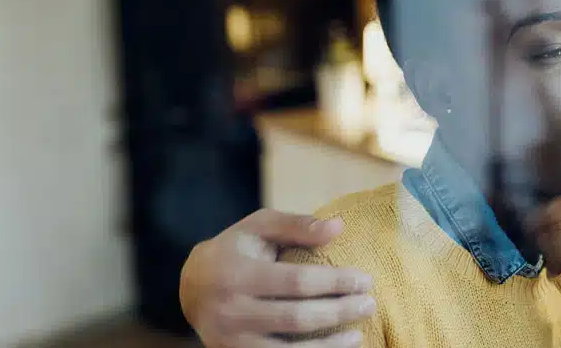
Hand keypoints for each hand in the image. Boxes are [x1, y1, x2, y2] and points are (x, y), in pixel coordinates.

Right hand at [180, 209, 375, 346]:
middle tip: (369, 305)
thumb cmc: (236, 250)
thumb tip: (339, 227)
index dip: (335, 283)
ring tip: (358, 335)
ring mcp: (230, 340)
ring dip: (329, 347)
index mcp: (237, 274)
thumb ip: (297, 225)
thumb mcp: (260, 227)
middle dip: (339, 312)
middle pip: (296, 318)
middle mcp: (231, 311)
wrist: (190, 286)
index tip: (365, 280)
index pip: (296, 282)